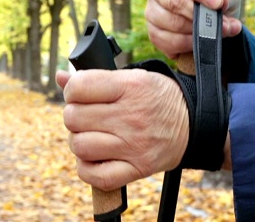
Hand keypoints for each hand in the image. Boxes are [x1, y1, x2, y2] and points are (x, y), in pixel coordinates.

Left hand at [57, 69, 188, 190]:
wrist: (194, 123)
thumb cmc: (157, 98)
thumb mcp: (132, 77)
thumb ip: (95, 78)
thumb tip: (60, 77)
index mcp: (131, 87)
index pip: (79, 87)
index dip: (72, 91)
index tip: (79, 95)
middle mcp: (132, 116)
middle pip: (73, 118)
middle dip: (73, 116)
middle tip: (86, 116)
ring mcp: (134, 145)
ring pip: (80, 146)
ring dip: (79, 141)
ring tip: (90, 135)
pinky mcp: (137, 168)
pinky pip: (95, 175)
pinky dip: (87, 168)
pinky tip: (95, 157)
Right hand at [145, 0, 242, 58]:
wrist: (208, 23)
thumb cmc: (214, 1)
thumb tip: (221, 0)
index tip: (217, 3)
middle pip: (173, 0)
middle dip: (198, 14)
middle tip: (219, 23)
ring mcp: (152, 12)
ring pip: (172, 23)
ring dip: (197, 31)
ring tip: (215, 34)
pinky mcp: (153, 33)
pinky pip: (170, 41)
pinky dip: (189, 44)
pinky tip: (200, 42)